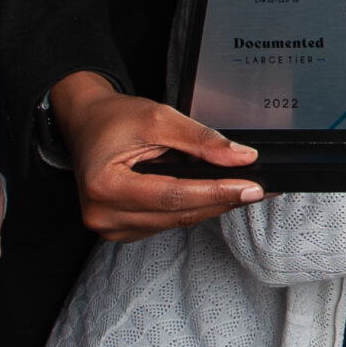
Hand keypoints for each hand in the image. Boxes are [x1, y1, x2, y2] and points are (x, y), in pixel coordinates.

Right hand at [50, 70, 261, 240]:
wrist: (86, 124)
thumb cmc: (113, 119)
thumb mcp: (158, 117)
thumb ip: (200, 139)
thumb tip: (240, 158)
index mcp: (105, 185)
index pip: (173, 195)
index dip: (217, 192)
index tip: (251, 187)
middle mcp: (103, 214)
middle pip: (178, 213)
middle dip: (222, 200)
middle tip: (259, 189)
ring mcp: (110, 226)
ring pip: (176, 221)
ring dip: (211, 206)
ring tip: (241, 189)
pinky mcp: (121, 229)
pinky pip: (166, 223)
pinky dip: (191, 208)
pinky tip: (213, 195)